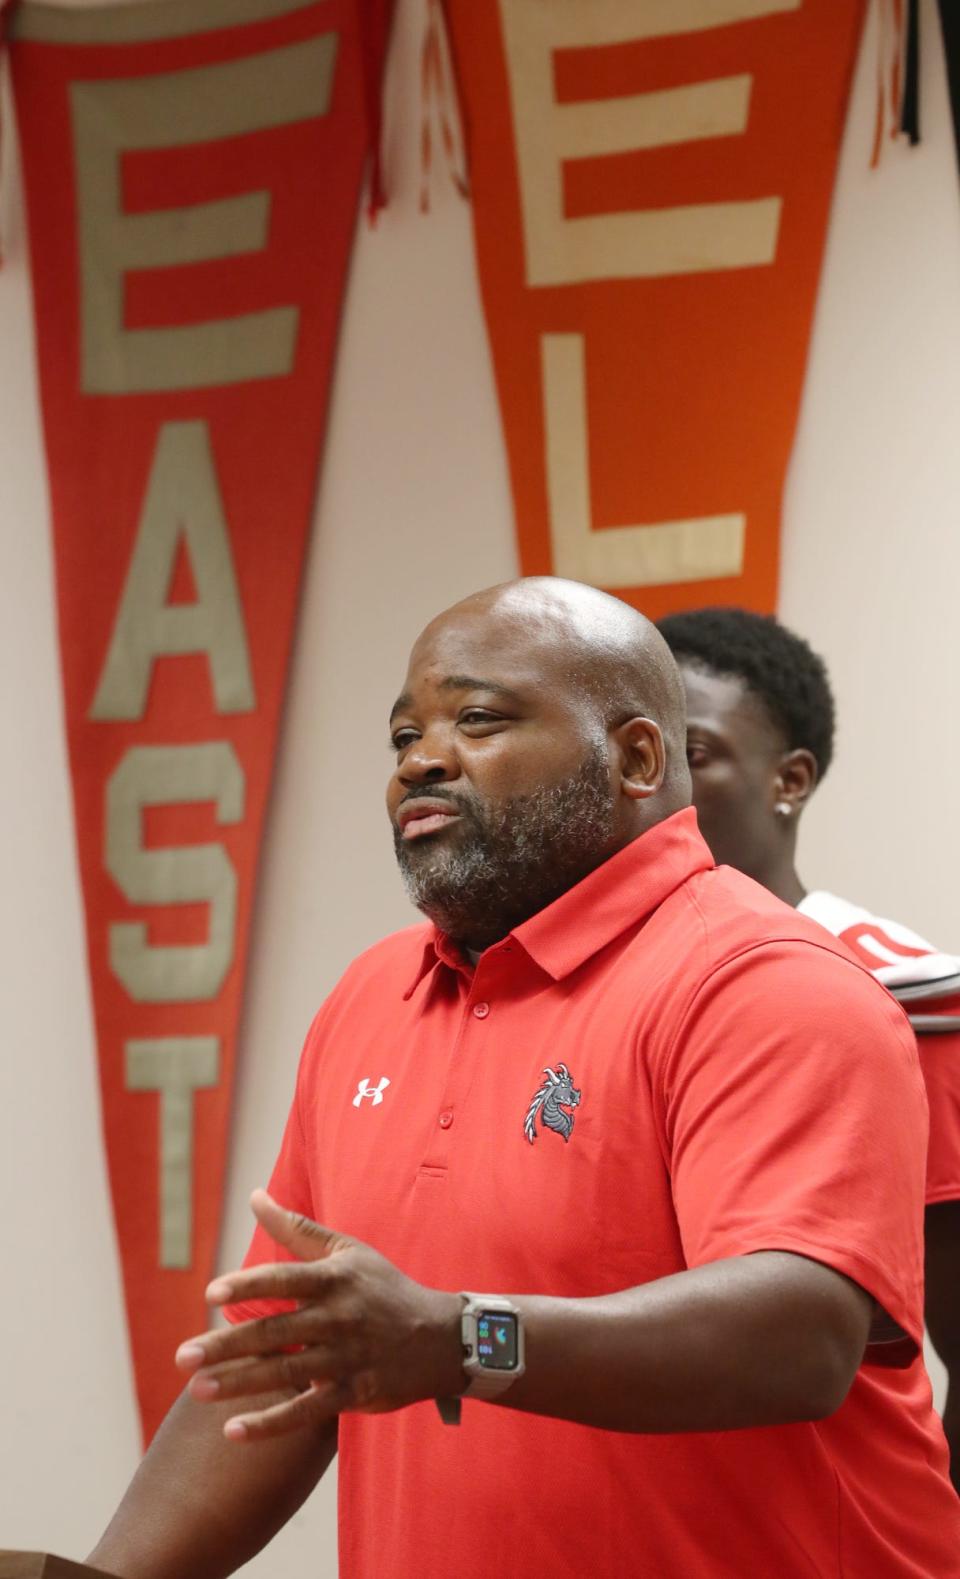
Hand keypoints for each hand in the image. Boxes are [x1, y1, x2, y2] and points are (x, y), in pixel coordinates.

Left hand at [175, 1190, 463, 1441]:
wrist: (439, 1336)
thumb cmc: (384, 1287)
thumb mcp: (347, 1251)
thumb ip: (297, 1230)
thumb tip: (255, 1197)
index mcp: (335, 1279)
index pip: (285, 1279)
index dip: (248, 1286)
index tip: (211, 1296)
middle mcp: (339, 1316)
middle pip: (275, 1331)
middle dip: (226, 1345)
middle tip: (183, 1356)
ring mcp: (347, 1357)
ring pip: (286, 1371)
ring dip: (240, 1383)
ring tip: (198, 1390)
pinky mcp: (356, 1392)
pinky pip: (308, 1411)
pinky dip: (271, 1423)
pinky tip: (234, 1431)